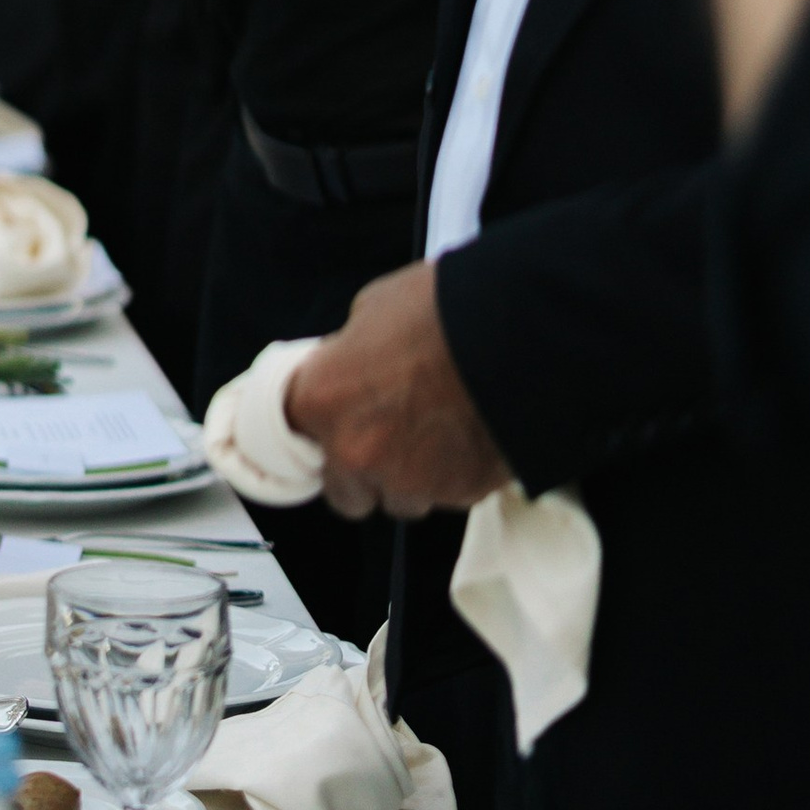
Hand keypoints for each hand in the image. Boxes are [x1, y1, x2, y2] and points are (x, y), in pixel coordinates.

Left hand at [280, 262, 510, 516]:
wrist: (520, 334)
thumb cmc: (443, 311)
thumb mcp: (373, 310)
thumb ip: (349, 354)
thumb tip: (352, 366)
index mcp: (321, 402)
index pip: (289, 439)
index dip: (312, 430)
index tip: (325, 424)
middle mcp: (356, 453)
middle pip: (345, 490)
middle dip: (361, 471)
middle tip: (387, 434)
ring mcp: (410, 481)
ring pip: (400, 499)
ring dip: (411, 477)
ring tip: (438, 432)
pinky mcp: (460, 495)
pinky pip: (447, 496)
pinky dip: (454, 475)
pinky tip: (470, 435)